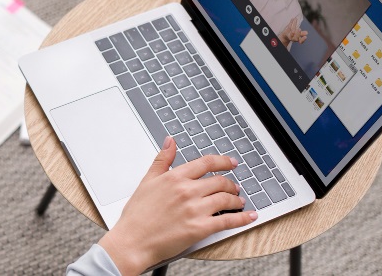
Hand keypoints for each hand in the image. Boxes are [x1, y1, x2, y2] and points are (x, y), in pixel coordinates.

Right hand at [98, 136, 256, 274]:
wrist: (132, 241)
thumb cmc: (137, 215)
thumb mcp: (147, 181)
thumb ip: (162, 159)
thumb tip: (170, 141)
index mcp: (175, 177)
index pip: (206, 163)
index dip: (223, 161)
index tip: (231, 162)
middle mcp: (187, 191)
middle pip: (219, 181)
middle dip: (231, 184)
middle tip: (235, 187)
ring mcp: (195, 209)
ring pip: (226, 199)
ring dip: (236, 199)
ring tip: (238, 202)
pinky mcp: (200, 228)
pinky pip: (227, 221)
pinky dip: (242, 218)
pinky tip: (249, 216)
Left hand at [278, 16, 307, 46]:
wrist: (284, 36)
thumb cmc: (292, 35)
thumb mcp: (298, 34)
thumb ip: (302, 33)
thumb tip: (307, 33)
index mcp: (297, 39)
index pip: (300, 41)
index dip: (303, 39)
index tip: (306, 36)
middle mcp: (292, 38)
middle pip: (295, 38)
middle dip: (298, 34)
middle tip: (299, 29)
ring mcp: (289, 35)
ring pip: (291, 33)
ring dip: (294, 28)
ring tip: (296, 23)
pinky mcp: (285, 32)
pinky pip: (289, 27)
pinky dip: (291, 22)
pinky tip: (293, 18)